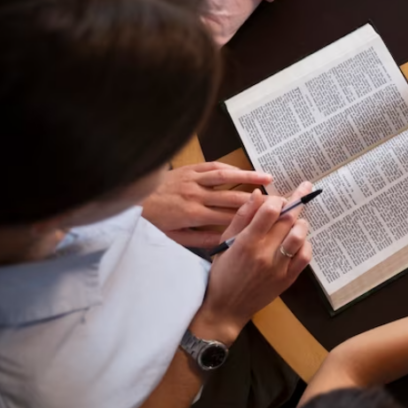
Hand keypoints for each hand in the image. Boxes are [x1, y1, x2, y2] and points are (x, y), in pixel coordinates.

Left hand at [140, 163, 272, 247]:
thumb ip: (201, 239)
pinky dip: (230, 167)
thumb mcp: (174, 237)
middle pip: (232, 196)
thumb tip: (225, 240)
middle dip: (256, 199)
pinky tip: (243, 171)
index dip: (248, 217)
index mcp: (192, 214)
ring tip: (269, 178)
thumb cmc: (153, 222)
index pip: (227, 216)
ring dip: (249, 176)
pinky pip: (213, 166)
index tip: (266, 219)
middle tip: (276, 200)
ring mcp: (192, 179)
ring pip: (226, 176)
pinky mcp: (188, 169)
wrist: (131, 199)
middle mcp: (195, 194)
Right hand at [193, 182, 313, 343]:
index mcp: (246, 242)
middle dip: (297, 202)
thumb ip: (242, 217)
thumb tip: (257, 194)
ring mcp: (278, 267)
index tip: (278, 198)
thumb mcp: (225, 243)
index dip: (278, 199)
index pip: (270, 211)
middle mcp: (264, 254)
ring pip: (299, 235)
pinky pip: (305, 256)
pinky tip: (298, 240)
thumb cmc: (222, 273)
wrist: (226, 308)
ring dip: (301, 223)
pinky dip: (305, 244)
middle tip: (303, 191)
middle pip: (288, 220)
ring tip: (298, 219)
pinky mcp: (288, 278)